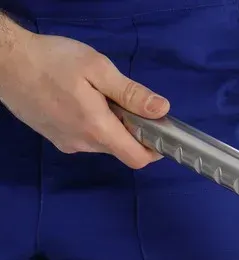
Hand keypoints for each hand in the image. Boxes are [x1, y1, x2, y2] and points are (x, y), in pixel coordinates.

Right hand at [0, 22, 168, 167]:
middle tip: (122, 100)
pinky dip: (90, 124)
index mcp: (97, 129)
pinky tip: (78, 100)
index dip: (154, 149)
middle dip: (130, 130)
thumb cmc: (50, 60)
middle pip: (120, 149)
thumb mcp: (97, 69)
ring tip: (96, 95)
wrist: (3, 61)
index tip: (158, 130)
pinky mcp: (53, 136)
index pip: (137, 158)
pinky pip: (83, 137)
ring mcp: (65, 142)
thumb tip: (162, 110)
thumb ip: (131, 93)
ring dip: (109, 125)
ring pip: (101, 142)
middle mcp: (82, 144)